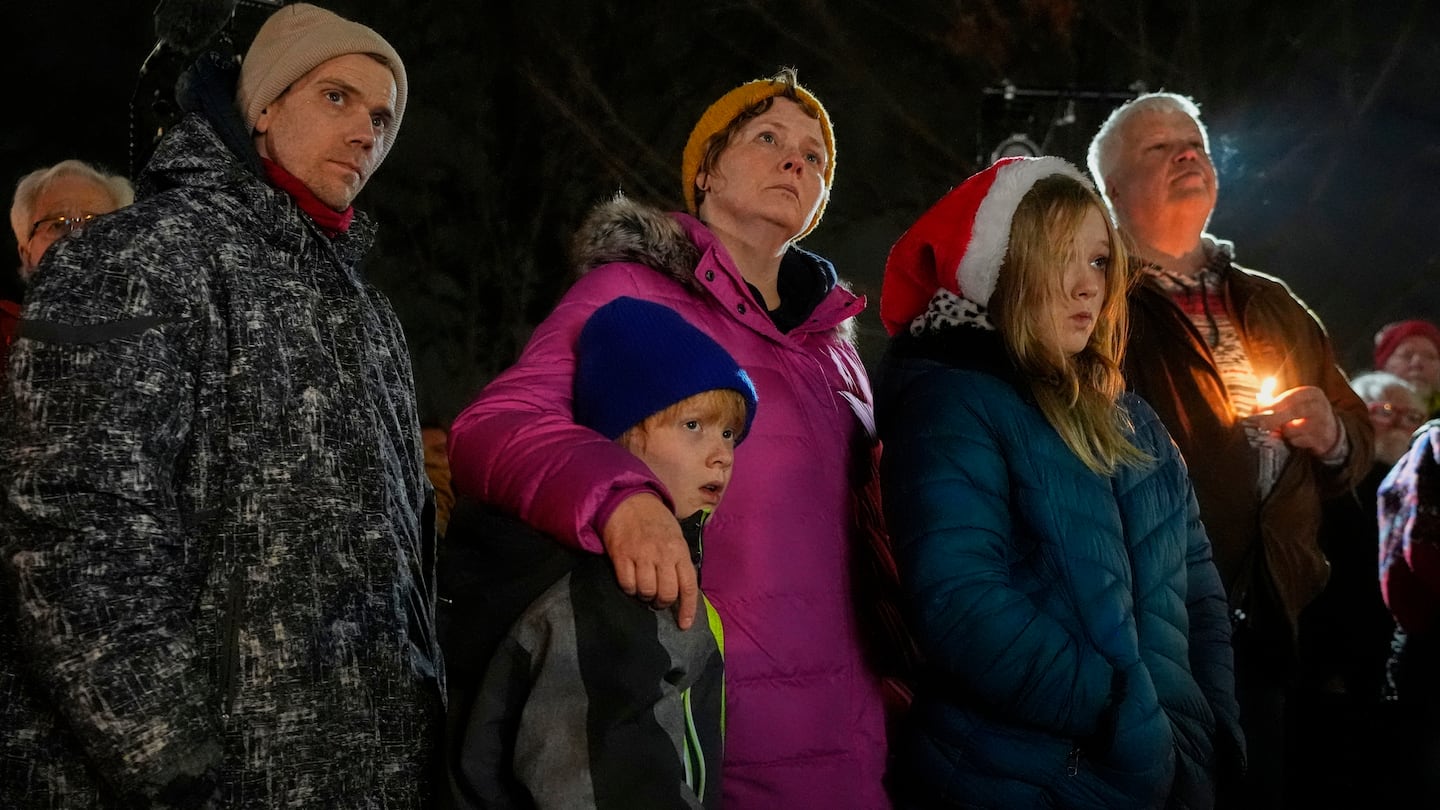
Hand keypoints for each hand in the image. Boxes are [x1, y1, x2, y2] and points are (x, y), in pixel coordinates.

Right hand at [601, 493, 698, 629]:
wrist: (629, 500)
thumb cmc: (656, 520)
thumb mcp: (676, 536)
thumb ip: (679, 560)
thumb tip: (681, 588)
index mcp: (680, 551)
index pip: (688, 587)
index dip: (687, 609)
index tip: (684, 624)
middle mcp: (663, 555)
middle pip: (666, 593)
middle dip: (662, 603)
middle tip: (658, 600)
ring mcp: (642, 556)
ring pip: (646, 591)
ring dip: (645, 596)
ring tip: (643, 589)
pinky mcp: (622, 556)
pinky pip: (626, 584)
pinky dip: (629, 589)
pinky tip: (630, 582)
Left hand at [1243, 385, 1340, 454]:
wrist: (1330, 432)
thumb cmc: (1305, 415)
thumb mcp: (1294, 403)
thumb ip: (1275, 402)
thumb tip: (1257, 405)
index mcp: (1312, 394)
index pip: (1290, 398)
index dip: (1272, 405)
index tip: (1258, 411)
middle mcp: (1320, 406)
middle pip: (1293, 411)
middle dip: (1273, 418)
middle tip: (1260, 424)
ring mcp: (1322, 424)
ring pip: (1292, 429)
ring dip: (1284, 432)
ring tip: (1288, 430)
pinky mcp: (1321, 440)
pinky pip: (1297, 442)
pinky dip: (1292, 441)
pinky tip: (1297, 438)